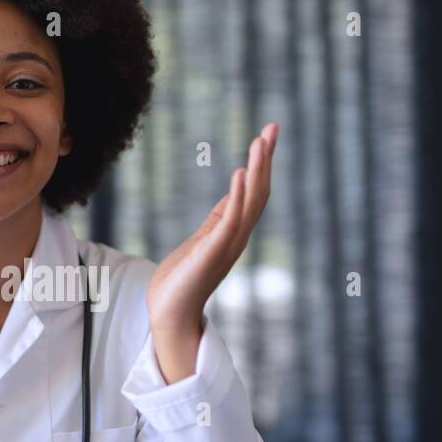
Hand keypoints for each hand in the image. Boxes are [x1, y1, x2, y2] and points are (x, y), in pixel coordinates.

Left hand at [146, 123, 277, 379]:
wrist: (169, 314)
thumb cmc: (181, 280)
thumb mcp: (201, 240)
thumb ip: (217, 220)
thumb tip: (230, 197)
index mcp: (234, 232)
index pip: (253, 192)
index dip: (261, 164)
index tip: (267, 135)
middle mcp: (237, 237)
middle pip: (258, 192)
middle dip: (265, 160)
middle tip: (272, 128)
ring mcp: (227, 245)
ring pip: (249, 202)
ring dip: (256, 171)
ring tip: (260, 142)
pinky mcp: (212, 252)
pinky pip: (229, 220)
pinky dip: (236, 196)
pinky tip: (238, 173)